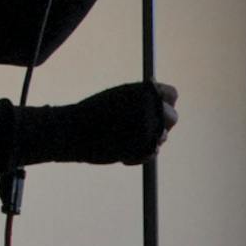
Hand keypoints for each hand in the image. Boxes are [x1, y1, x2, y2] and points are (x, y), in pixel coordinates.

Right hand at [39, 81, 178, 166]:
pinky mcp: (145, 148)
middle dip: (161, 123)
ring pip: (162, 137)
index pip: (172, 94)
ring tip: (124, 139)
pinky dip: (140, 154)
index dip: (164, 102)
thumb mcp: (118, 97)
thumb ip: (139, 98)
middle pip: (172, 117)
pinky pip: (152, 153)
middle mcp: (152, 108)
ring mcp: (151, 128)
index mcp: (145, 91)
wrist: (73, 132)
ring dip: (149, 139)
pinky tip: (121, 150)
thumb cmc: (92, 113)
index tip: (156, 108)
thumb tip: (158, 95)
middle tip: (144, 127)